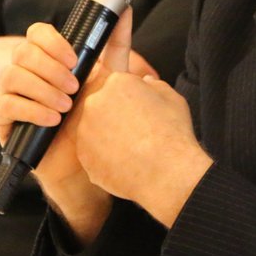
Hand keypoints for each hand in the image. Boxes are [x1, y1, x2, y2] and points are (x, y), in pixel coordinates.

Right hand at [0, 9, 135, 243]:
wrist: (83, 160)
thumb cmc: (92, 118)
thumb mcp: (109, 78)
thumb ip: (115, 45)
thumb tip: (126, 11)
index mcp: (45, 57)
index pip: (37, 32)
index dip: (53, 42)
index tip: (75, 59)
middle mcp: (23, 70)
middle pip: (23, 52)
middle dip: (50, 69)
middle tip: (74, 88)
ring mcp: (9, 92)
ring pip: (13, 76)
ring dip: (43, 90)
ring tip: (66, 108)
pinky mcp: (1, 117)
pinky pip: (6, 104)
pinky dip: (31, 110)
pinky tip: (52, 121)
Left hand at [76, 71, 212, 227]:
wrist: (166, 173)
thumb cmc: (173, 135)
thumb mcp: (172, 99)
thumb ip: (155, 86)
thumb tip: (146, 82)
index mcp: (117, 83)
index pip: (118, 86)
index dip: (131, 101)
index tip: (141, 114)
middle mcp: (95, 101)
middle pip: (103, 106)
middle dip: (116, 117)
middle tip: (136, 133)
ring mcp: (85, 128)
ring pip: (95, 129)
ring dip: (108, 137)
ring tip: (132, 150)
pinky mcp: (83, 153)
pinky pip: (92, 153)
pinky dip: (104, 158)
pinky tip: (124, 164)